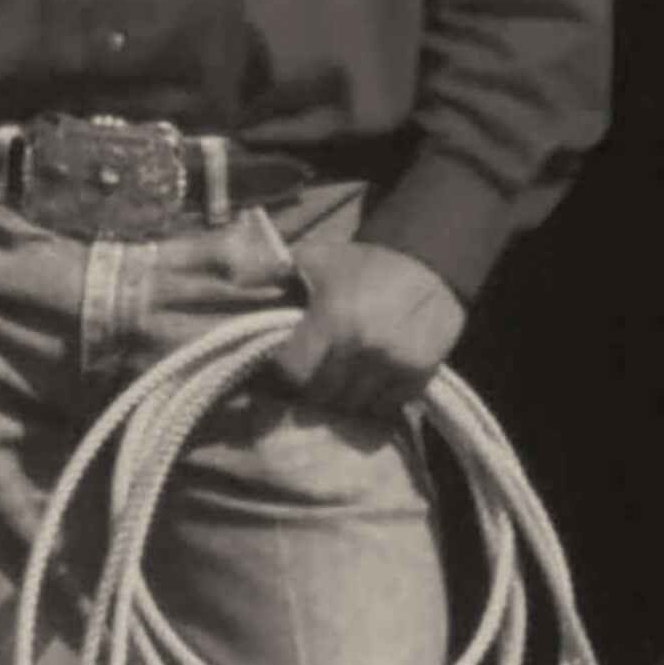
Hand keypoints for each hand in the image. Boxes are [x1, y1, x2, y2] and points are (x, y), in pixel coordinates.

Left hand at [265, 235, 464, 434]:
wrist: (431, 261)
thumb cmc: (365, 262)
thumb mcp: (315, 258)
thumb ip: (274, 273)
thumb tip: (233, 282)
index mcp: (331, 321)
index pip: (293, 373)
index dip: (283, 377)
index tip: (280, 374)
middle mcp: (361, 348)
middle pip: (322, 395)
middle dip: (312, 391)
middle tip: (308, 384)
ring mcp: (393, 364)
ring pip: (354, 406)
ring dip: (343, 400)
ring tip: (337, 388)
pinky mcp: (419, 373)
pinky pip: (387, 406)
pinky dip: (374, 403)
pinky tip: (367, 388)